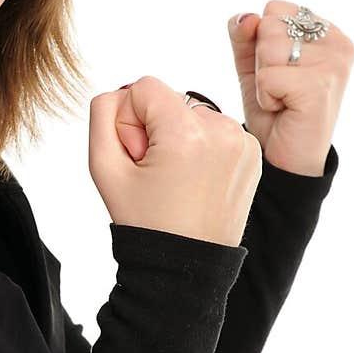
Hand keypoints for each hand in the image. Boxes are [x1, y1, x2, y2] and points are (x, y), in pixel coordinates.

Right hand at [89, 76, 261, 247]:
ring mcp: (242, 141)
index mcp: (186, 134)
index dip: (129, 121)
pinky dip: (201, 147)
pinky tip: (196, 180)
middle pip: (170, 98)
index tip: (139, 159)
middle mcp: (221, 130)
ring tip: (176, 179)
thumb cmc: (144, 221)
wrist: (186, 265)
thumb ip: (102, 114)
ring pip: (192, 113)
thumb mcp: (103, 167)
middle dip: (155, 129)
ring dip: (178, 137)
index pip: (144, 86)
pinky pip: (215, 129)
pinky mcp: (252, 152)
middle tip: (156, 173)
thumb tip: (123, 93)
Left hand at [227, 0, 353, 175]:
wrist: (286, 157)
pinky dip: (265, 96)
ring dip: (263, 79)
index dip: (262, 41)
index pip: (275, 8)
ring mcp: (333, 64)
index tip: (281, 70)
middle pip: (269, 25)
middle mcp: (338, 43)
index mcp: (328, 31)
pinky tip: (284, 109)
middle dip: (262, 61)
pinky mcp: (319, 86)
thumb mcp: (254, 65)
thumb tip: (247, 17)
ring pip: (267, 48)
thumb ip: (245, 35)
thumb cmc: (275, 109)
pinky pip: (267, 76)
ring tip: (283, 98)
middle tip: (280, 89)